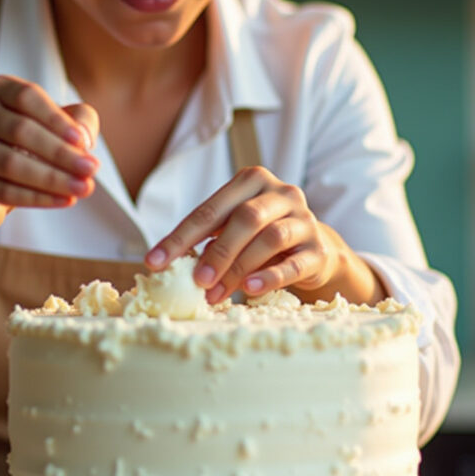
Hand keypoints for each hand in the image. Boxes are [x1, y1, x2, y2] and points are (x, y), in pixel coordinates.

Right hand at [0, 76, 99, 232]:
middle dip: (61, 153)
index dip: (57, 119)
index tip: (83, 141)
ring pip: (11, 163)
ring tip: (83, 188)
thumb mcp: (55, 125)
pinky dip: (38, 197)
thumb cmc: (25, 145)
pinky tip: (64, 200)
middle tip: (91, 170)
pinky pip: (4, 190)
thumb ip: (78, 120)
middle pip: (20, 130)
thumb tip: (84, 138)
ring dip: (53, 178)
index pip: (27, 97)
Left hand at [146, 166, 381, 304]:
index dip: (180, 237)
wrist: (314, 251)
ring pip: (270, 238)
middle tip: (195, 281)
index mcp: (252, 182)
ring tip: (216, 293)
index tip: (155, 262)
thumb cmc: (261, 238)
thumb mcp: (234, 231)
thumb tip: (169, 266)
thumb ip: (209, 240)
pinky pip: (294, 263)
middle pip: (245, 218)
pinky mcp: (319, 249)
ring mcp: (304, 220)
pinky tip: (250, 288)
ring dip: (239, 268)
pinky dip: (270, 277)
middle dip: (217, 252)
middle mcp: (281, 193)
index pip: (210, 210)